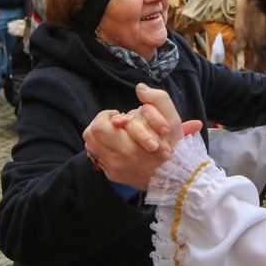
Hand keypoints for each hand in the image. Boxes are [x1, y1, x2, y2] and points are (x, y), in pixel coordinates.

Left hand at [82, 84, 201, 189]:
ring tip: (113, 133)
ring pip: (90, 145)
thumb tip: (140, 88)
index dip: (107, 115)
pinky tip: (115, 145)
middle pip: (90, 134)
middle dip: (99, 123)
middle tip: (113, 123)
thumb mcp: (172, 120)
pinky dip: (102, 148)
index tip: (120, 117)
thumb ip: (158, 99)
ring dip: (99, 135)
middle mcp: (118, 160)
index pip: (99, 126)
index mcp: (130, 147)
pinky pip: (96, 157)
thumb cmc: (173, 146)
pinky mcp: (112, 175)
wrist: (176, 177)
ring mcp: (113, 169)